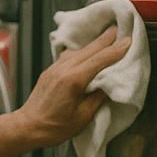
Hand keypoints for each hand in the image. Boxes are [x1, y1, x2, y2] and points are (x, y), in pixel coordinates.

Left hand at [12, 26, 129, 149]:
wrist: (28, 127)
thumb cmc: (55, 127)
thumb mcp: (83, 116)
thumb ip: (98, 97)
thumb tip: (110, 84)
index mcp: (73, 80)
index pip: (99, 59)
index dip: (115, 50)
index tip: (128, 41)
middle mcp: (63, 69)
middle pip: (89, 49)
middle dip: (106, 38)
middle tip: (120, 28)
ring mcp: (54, 68)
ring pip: (78, 51)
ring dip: (95, 43)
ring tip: (108, 37)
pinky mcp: (50, 71)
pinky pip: (69, 56)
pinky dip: (82, 51)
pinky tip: (88, 51)